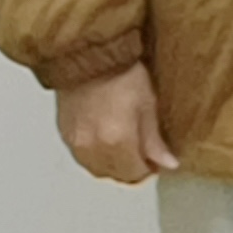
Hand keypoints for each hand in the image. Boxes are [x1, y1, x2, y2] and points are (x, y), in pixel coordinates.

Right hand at [53, 65, 176, 183]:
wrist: (89, 58)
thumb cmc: (121, 74)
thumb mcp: (148, 105)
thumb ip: (155, 140)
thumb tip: (167, 163)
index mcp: (115, 140)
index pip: (134, 173)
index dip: (149, 170)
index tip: (159, 161)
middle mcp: (91, 146)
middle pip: (114, 175)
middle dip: (132, 170)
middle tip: (147, 157)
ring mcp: (74, 142)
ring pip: (97, 170)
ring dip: (114, 167)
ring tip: (129, 150)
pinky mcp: (64, 135)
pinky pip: (83, 158)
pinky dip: (97, 158)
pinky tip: (108, 143)